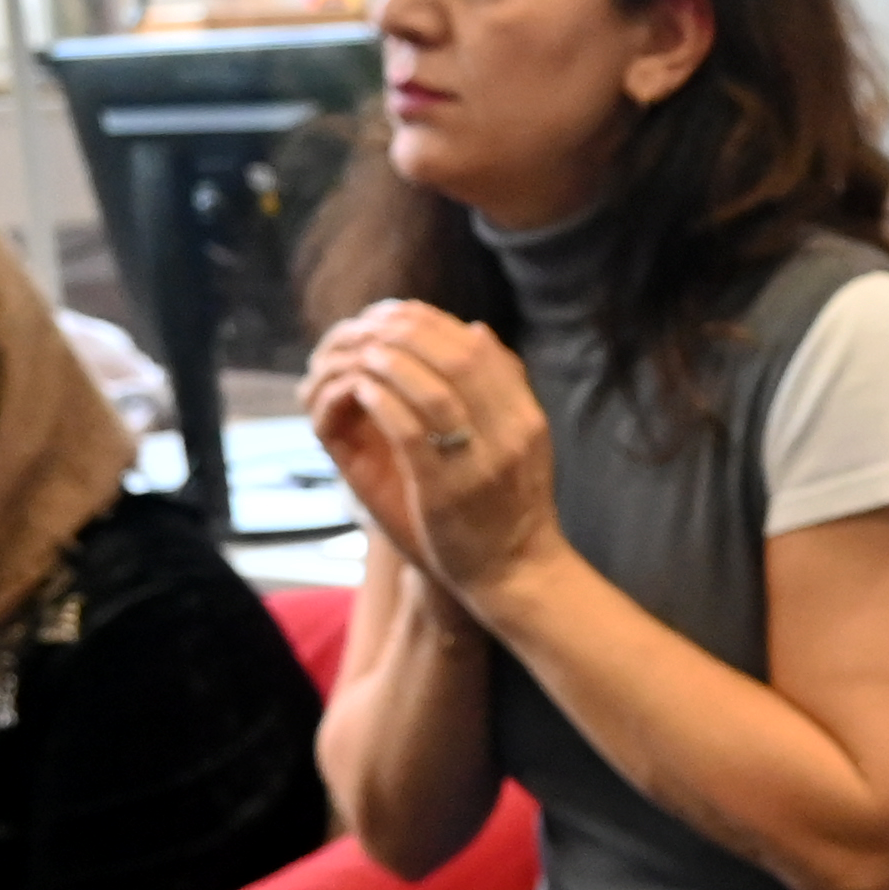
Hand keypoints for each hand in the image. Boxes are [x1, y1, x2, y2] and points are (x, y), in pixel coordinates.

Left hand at [305, 303, 558, 605]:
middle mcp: (510, 433)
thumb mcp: (521, 439)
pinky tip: (363, 394)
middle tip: (374, 328)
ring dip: (393, 364)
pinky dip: (383, 404)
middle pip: (457, 358)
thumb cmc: (510, 505)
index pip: (479, 348)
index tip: (401, 317)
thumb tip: (476, 329)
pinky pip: (410, 432)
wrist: (516, 573)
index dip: (434, 323)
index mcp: (526, 416)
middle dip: (409, 335)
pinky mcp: (445, 490)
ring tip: (366, 355)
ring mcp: (479, 462)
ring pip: (433, 390)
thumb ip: (502, 387)